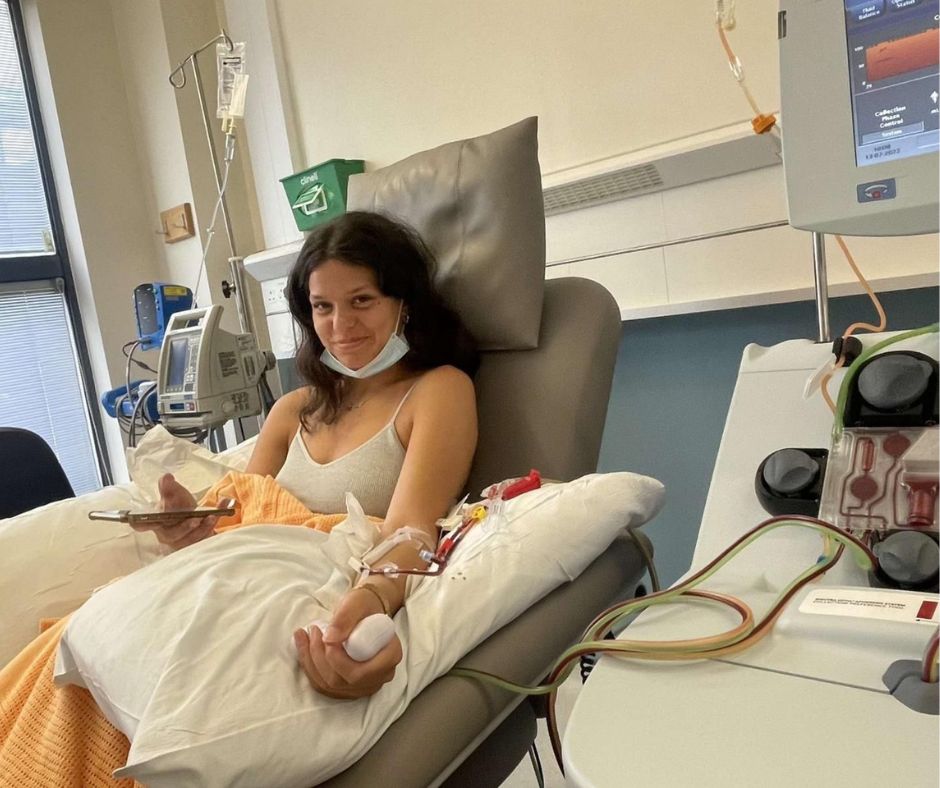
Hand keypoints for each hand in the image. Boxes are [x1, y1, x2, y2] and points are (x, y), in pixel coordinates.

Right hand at [133, 473, 217, 550]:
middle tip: (194, 519)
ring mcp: (181, 542)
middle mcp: (166, 535)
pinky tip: (219, 515)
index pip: (142, 525)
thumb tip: (167, 477)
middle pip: (172, 535)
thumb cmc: (179, 506)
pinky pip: (204, 539)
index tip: (136, 521)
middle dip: (183, 528)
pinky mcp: (196, 545)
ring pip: (190, 540)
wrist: (195, 515)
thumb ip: (169, 487)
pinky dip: (213, 527)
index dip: (139, 524)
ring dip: (202, 528)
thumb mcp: (174, 494)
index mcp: (156, 522)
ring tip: (211, 517)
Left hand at [293, 584, 401, 699]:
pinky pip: (324, 686)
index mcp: (390, 656)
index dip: (338, 660)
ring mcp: (364, 685)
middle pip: (342, 681)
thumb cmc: (364, 605)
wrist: (365, 612)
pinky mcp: (349, 687)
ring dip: (310, 661)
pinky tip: (303, 647)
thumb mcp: (356, 603)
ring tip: (304, 635)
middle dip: (319, 657)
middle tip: (313, 630)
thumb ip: (345, 618)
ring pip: (330, 685)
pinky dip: (309, 667)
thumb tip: (329, 639)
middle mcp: (380, 677)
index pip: (361, 673)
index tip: (326, 636)